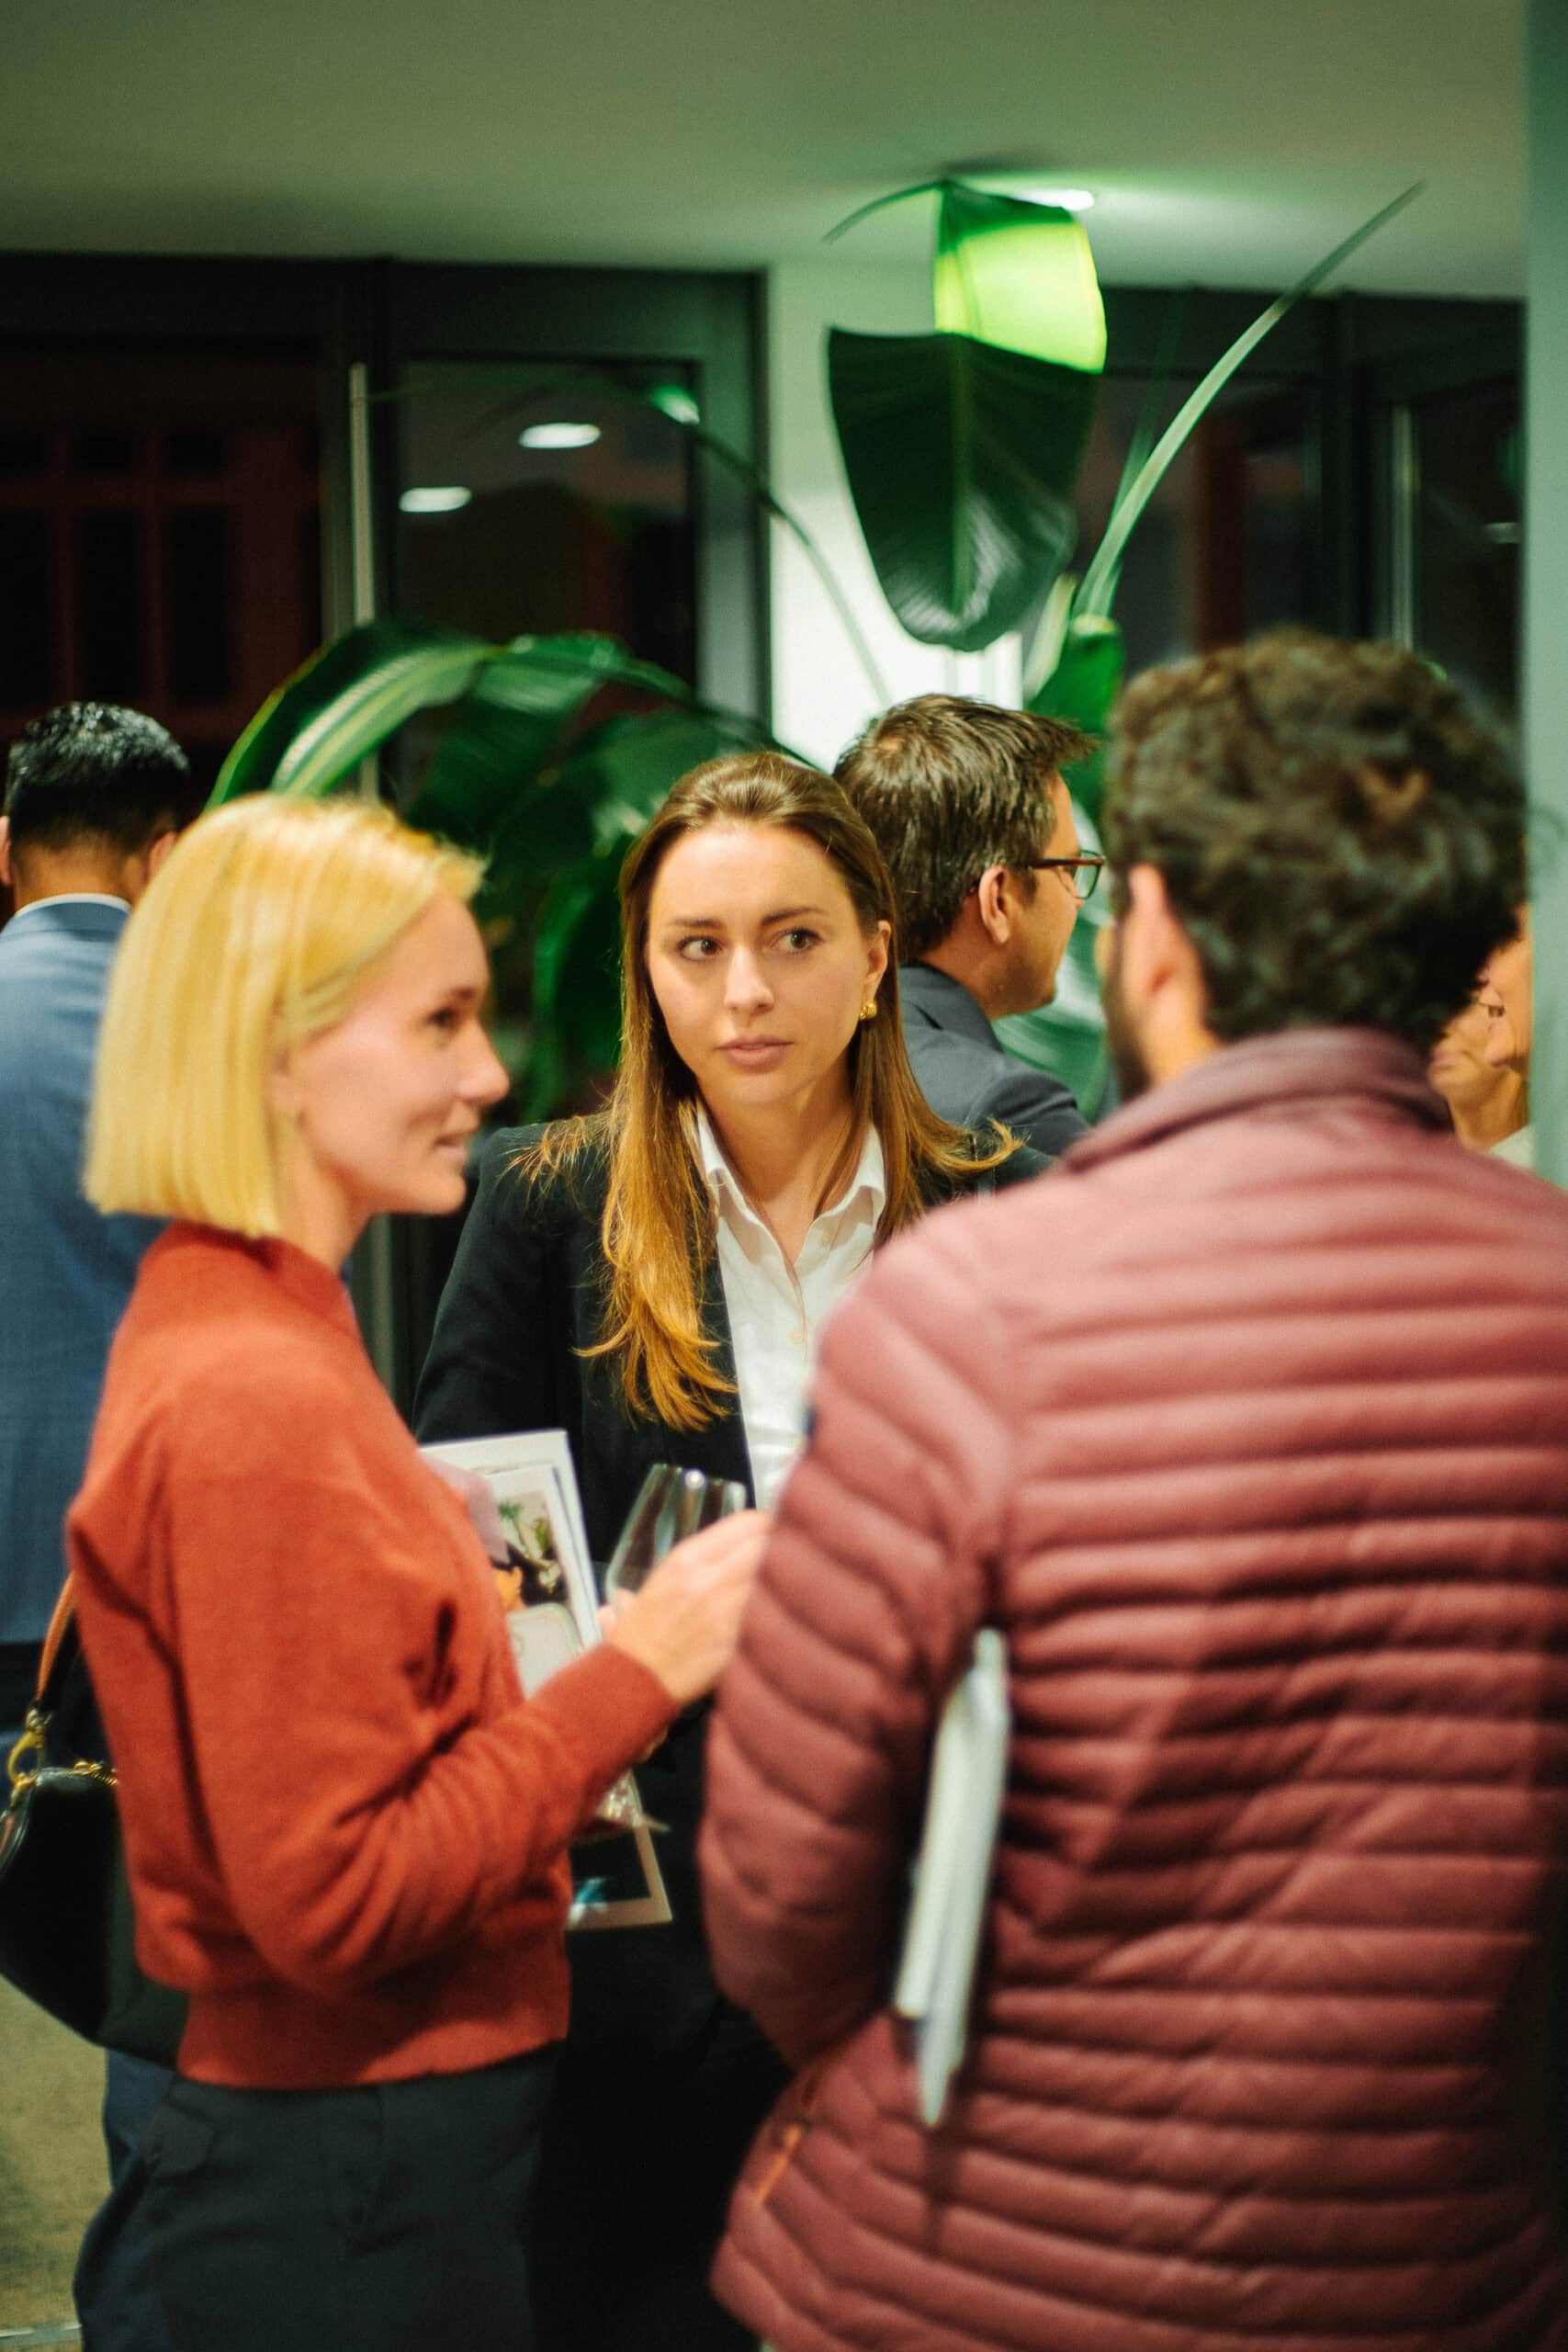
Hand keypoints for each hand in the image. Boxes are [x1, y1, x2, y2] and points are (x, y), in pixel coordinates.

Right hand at [604, 1510, 767, 1706]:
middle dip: (781, 1548)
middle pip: (768, 1544)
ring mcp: (726, 1611)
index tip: (773, 1531)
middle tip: (786, 1557)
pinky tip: (778, 1616)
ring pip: (776, 1579)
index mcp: (686, 1559)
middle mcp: (708, 1579)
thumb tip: (724, 1544)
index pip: (747, 1523)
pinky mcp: (740, 1642)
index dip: (766, 1525)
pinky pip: (773, 1615)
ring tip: (783, 1588)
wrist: (633, 1681)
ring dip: (783, 1582)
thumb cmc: (640, 1635)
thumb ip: (693, 1561)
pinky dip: (779, 1613)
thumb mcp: (657, 1583)